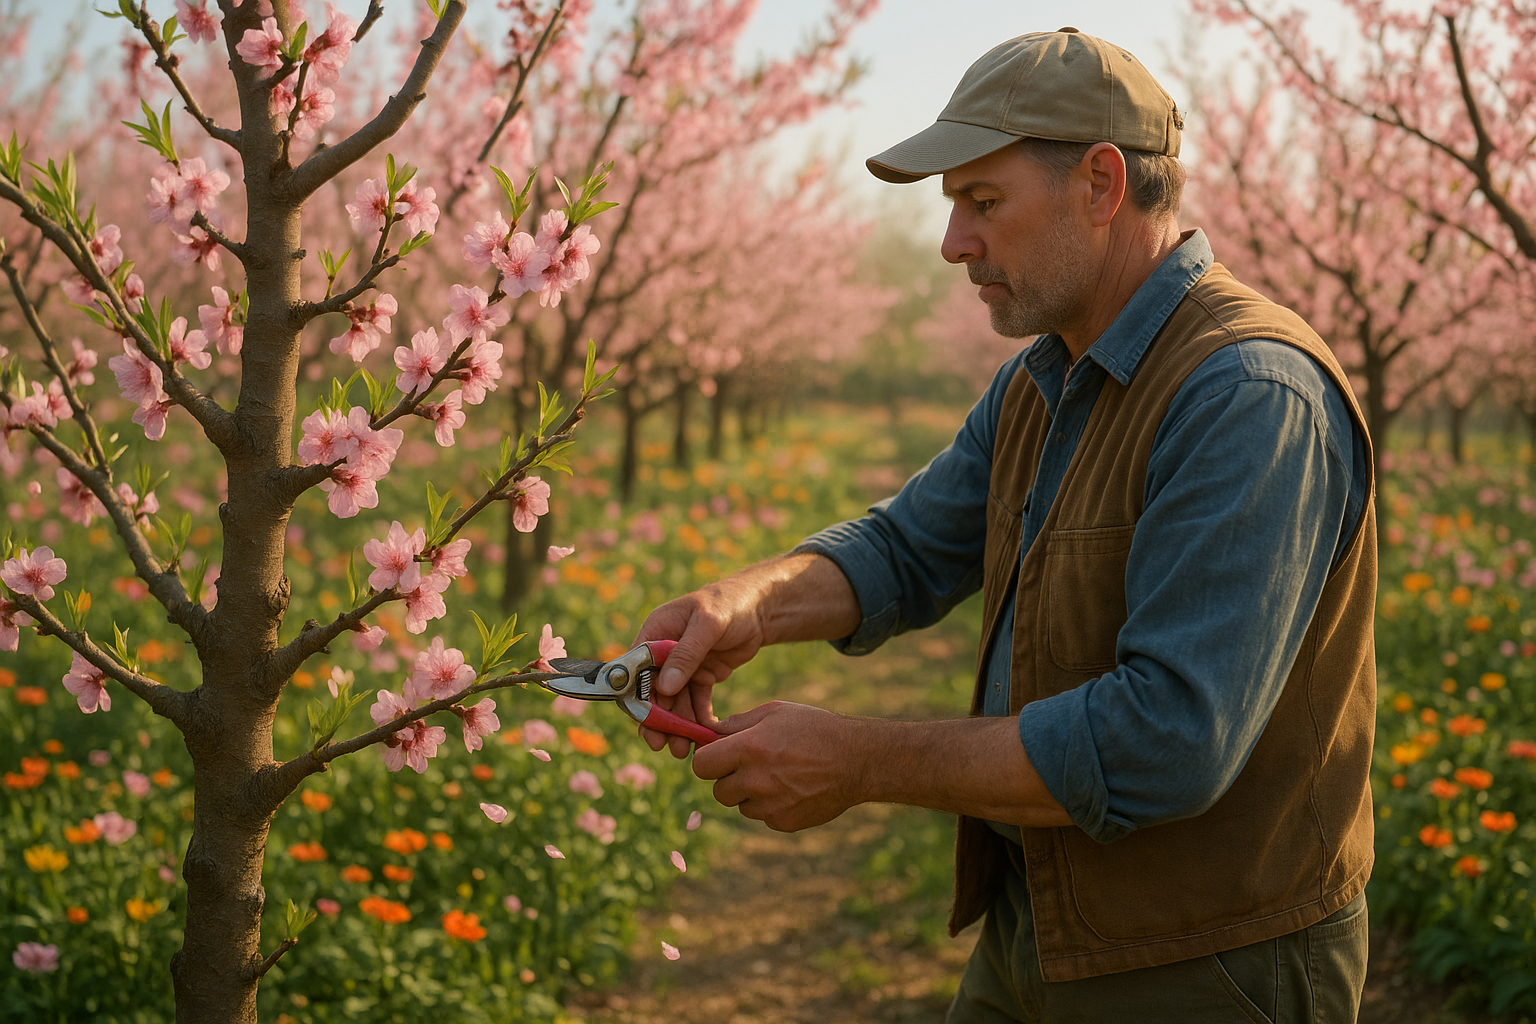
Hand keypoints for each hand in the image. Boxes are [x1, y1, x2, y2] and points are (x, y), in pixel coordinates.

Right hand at [634, 574, 770, 757]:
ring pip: (675, 703)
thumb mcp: (708, 624)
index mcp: (656, 632)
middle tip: (665, 746)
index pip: (636, 670)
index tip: (646, 724)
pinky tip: (704, 736)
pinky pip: (696, 702)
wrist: (760, 607)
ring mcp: (683, 666)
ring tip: (684, 750)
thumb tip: (664, 687)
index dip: (638, 698)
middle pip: (654, 692)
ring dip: (678, 726)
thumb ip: (686, 654)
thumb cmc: (730, 603)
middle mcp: (665, 652)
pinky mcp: (702, 676)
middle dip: (659, 720)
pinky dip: (698, 719)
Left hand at [690, 701, 868, 831]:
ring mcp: (770, 805)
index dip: (707, 760)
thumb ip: (737, 724)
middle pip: (718, 790)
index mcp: (749, 749)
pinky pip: (763, 816)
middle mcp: (756, 780)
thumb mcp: (775, 712)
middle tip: (750, 764)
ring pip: (741, 805)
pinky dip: (771, 805)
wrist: (856, 759)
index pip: (701, 765)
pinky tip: (792, 787)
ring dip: (750, 792)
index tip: (717, 756)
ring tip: (778, 774)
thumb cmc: (814, 728)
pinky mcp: (784, 822)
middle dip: (729, 778)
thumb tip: (710, 733)